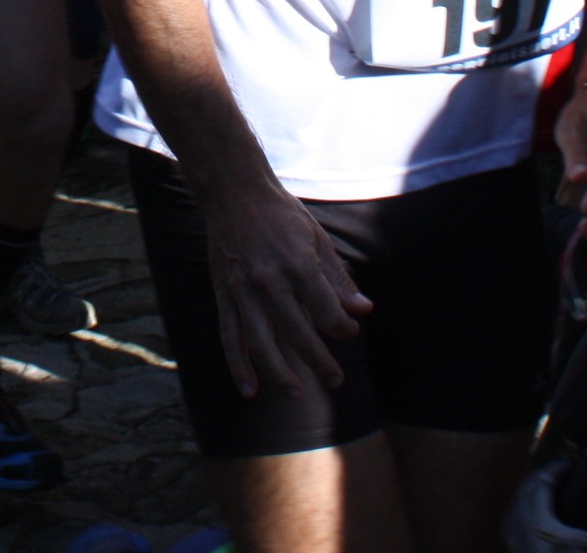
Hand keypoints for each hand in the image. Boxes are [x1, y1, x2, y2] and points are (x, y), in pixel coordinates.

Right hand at [199, 164, 373, 397]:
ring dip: (280, 374)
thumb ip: (338, 279)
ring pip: (261, 343)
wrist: (233, 192)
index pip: (325, 311)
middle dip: (320, 360)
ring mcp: (241, 289)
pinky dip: (238, 365)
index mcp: (297, 263)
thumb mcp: (317, 239)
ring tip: (298, 394)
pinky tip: (250, 390)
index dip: (342, 328)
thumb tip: (364, 311)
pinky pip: (229, 336)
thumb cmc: (281, 215)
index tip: (349, 331)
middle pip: (297, 333)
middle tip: (336, 379)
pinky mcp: (222, 294)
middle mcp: (268, 279)